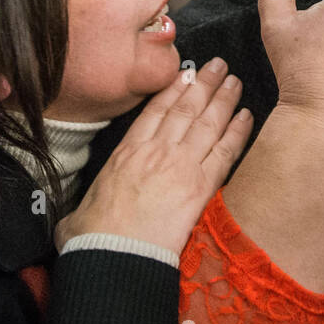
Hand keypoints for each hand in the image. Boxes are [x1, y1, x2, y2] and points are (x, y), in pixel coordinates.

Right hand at [53, 59, 251, 255]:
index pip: (155, 112)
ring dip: (223, 98)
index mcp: (126, 153)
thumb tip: (77, 217)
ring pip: (207, 123)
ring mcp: (181, 166)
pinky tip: (247, 115)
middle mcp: (156, 152)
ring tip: (234, 80)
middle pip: (185, 109)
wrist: (114, 257)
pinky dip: (238, 132)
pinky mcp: (201, 187)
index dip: (173, 90)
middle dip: (203, 84)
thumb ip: (84, 207)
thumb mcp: (79, 214)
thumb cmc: (92, 241)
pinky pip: (225, 152)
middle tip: (218, 65)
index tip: (185, 74)